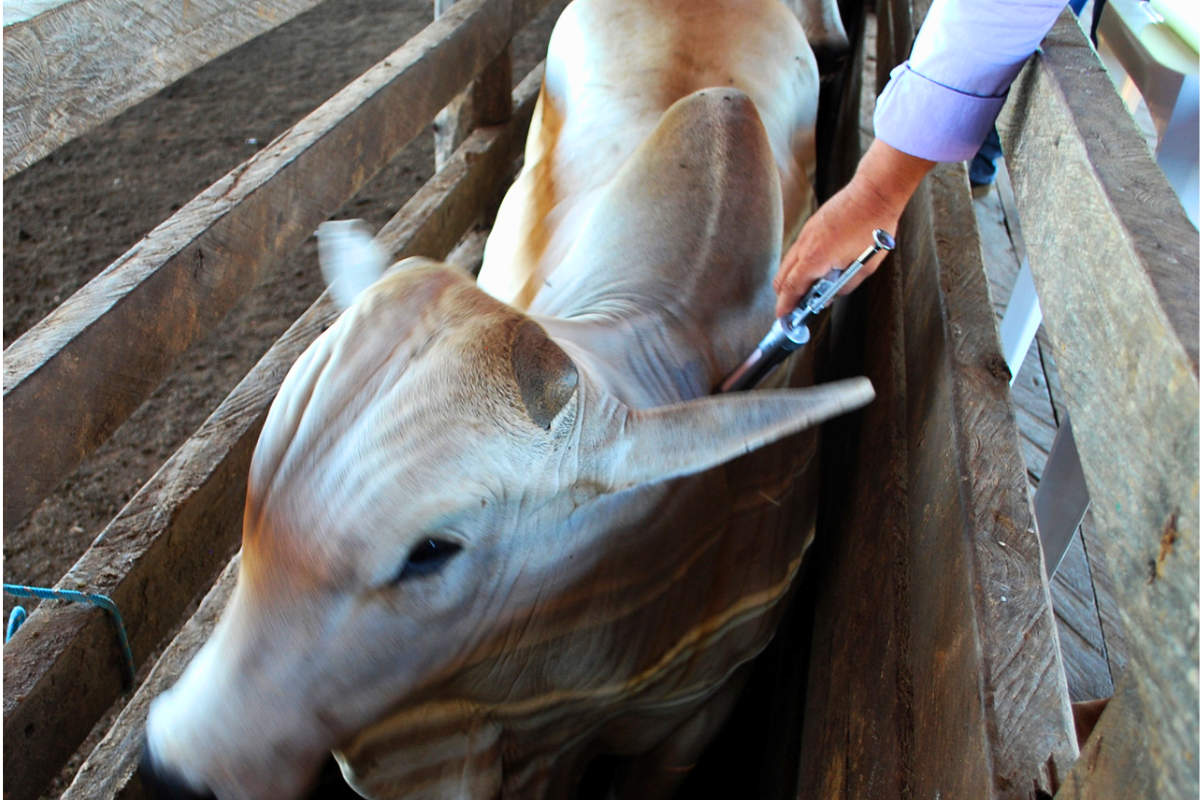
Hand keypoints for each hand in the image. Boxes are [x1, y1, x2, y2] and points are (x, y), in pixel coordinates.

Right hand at [774, 139, 933, 316]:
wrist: (874, 193)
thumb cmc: (873, 228)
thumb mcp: (865, 267)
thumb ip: (844, 286)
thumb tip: (830, 297)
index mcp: (816, 259)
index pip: (791, 288)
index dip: (785, 306)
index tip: (783, 318)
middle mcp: (805, 245)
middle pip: (782, 277)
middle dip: (783, 296)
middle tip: (791, 308)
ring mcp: (806, 234)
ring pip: (787, 264)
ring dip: (790, 280)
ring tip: (804, 290)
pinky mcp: (811, 226)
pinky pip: (796, 251)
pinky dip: (798, 265)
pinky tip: (813, 270)